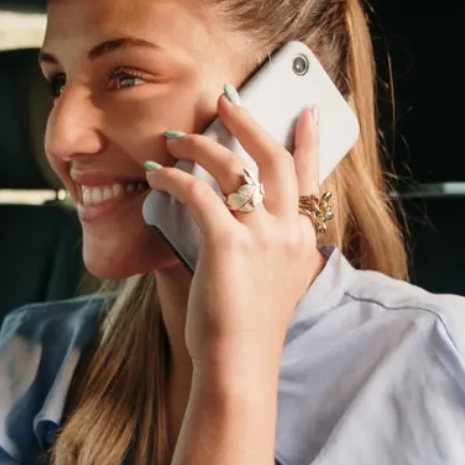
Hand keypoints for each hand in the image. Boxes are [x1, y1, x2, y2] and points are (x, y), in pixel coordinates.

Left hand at [145, 88, 325, 377]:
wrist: (238, 365)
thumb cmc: (242, 331)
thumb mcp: (266, 284)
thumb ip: (257, 249)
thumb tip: (222, 220)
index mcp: (301, 241)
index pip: (310, 179)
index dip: (309, 143)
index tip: (307, 113)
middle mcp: (288, 232)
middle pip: (276, 158)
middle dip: (251, 122)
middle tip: (227, 99)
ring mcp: (263, 236)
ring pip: (235, 167)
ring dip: (201, 145)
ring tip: (176, 137)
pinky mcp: (229, 244)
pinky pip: (197, 193)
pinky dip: (173, 179)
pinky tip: (155, 175)